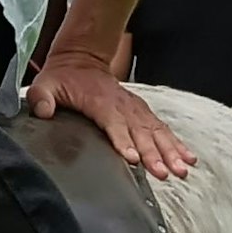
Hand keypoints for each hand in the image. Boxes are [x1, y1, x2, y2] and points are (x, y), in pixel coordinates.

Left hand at [26, 46, 194, 179]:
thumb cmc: (63, 77)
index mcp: (100, 101)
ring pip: (156, 132)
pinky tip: (189, 158)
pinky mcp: (142, 113)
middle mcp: (122, 106)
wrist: (81, 59)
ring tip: (182, 170)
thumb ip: (42, 98)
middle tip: (164, 173)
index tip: (133, 158)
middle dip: (154, 154)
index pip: (114, 123)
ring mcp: (135, 109)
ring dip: (170, 151)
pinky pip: (163, 129)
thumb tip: (43, 111)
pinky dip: (177, 143)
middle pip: (140, 132)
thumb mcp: (46, 84)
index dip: (123, 141)